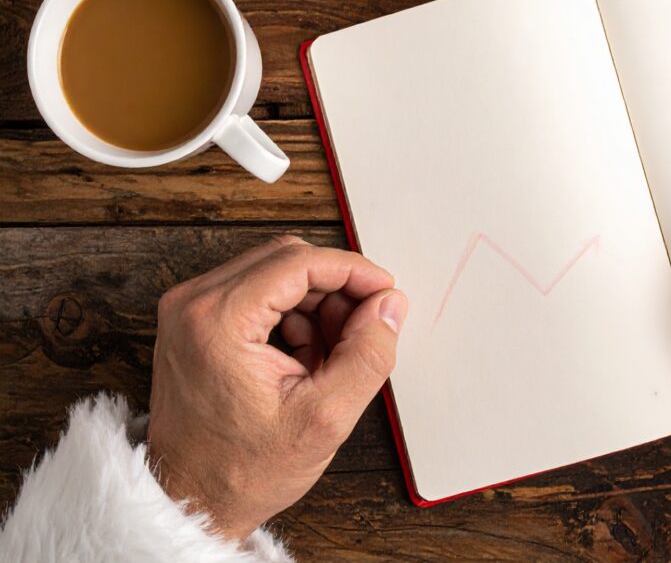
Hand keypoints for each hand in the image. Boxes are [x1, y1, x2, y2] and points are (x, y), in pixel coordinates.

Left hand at [147, 236, 407, 541]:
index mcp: (217, 320)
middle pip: (287, 259)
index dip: (353, 271)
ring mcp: (188, 311)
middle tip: (364, 328)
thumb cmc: (241, 471)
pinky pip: (257, 292)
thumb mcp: (324, 418)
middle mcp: (193, 304)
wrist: (191, 503)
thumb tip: (389, 306)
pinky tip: (305, 358)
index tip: (385, 292)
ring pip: (275, 273)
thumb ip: (367, 355)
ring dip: (316, 302)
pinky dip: (293, 314)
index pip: (300, 261)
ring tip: (333, 354)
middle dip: (336, 288)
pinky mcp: (194, 322)